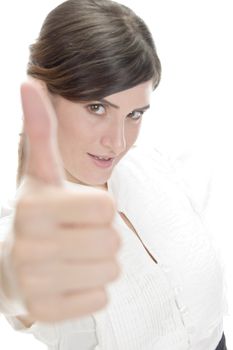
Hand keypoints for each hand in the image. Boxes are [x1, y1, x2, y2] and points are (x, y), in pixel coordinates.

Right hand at [0, 79, 120, 321]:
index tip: (79, 211)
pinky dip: (92, 290)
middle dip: (102, 237)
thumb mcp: (42, 174)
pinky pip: (100, 299)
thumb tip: (30, 82)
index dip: (100, 209)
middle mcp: (30, 243)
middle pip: (112, 240)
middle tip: (77, 237)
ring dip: (99, 264)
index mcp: (35, 204)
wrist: (11, 264)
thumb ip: (40, 131)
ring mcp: (35, 281)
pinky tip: (68, 281)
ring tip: (73, 258)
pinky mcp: (45, 310)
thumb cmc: (39, 214)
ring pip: (111, 271)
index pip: (108, 206)